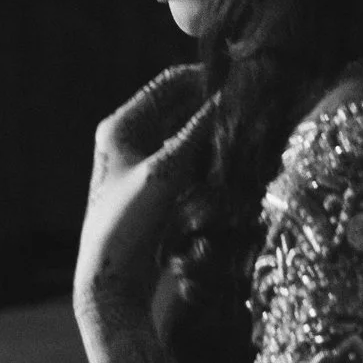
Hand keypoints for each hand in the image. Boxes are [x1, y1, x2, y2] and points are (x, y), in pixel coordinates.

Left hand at [73, 70, 216, 362]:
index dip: (203, 78)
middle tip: (250, 105)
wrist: (112, 284)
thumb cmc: (128, 223)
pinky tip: (231, 161)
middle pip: (179, 108)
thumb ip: (198, 132)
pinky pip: (188, 160)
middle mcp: (129, 140)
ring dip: (212, 133)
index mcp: (119, 127)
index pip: (168, 83)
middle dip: (211, 106)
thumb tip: (231, 95)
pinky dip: (208, 156)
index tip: (241, 79)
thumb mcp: (166, 172)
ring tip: (245, 131)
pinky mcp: (157, 189)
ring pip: (187, 134)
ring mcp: (143, 165)